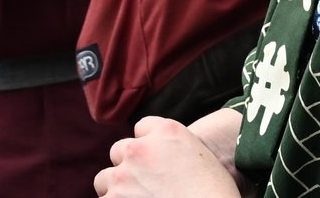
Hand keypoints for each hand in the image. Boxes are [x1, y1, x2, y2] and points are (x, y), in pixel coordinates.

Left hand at [95, 117, 241, 197]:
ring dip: (116, 189)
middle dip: (128, 166)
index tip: (157, 163)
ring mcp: (124, 175)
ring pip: (105, 178)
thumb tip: (162, 164)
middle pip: (120, 151)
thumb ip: (176, 150)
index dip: (149, 146)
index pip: (142, 128)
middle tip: (145, 186)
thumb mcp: (202, 157)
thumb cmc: (215, 194)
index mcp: (167, 131)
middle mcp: (140, 149)